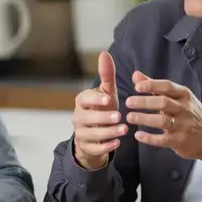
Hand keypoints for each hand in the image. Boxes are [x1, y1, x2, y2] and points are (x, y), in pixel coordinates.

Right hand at [71, 51, 127, 168]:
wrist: (94, 136)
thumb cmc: (102, 110)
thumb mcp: (106, 93)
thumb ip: (106, 75)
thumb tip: (105, 53)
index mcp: (82, 102)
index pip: (84, 98)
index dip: (95, 99)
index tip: (108, 99)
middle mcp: (78, 117)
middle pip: (87, 118)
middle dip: (103, 117)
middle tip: (118, 116)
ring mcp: (81, 133)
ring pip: (92, 134)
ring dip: (108, 132)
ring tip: (123, 130)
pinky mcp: (87, 147)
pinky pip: (95, 148)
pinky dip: (106, 146)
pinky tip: (117, 143)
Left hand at [124, 71, 201, 164]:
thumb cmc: (191, 113)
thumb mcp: (178, 97)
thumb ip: (155, 87)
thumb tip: (135, 75)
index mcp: (183, 95)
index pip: (167, 87)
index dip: (151, 86)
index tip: (137, 87)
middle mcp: (184, 108)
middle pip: (163, 103)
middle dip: (144, 102)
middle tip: (128, 102)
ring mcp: (183, 126)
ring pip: (162, 121)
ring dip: (144, 119)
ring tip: (129, 117)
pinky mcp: (180, 141)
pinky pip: (163, 140)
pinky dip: (150, 138)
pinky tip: (138, 136)